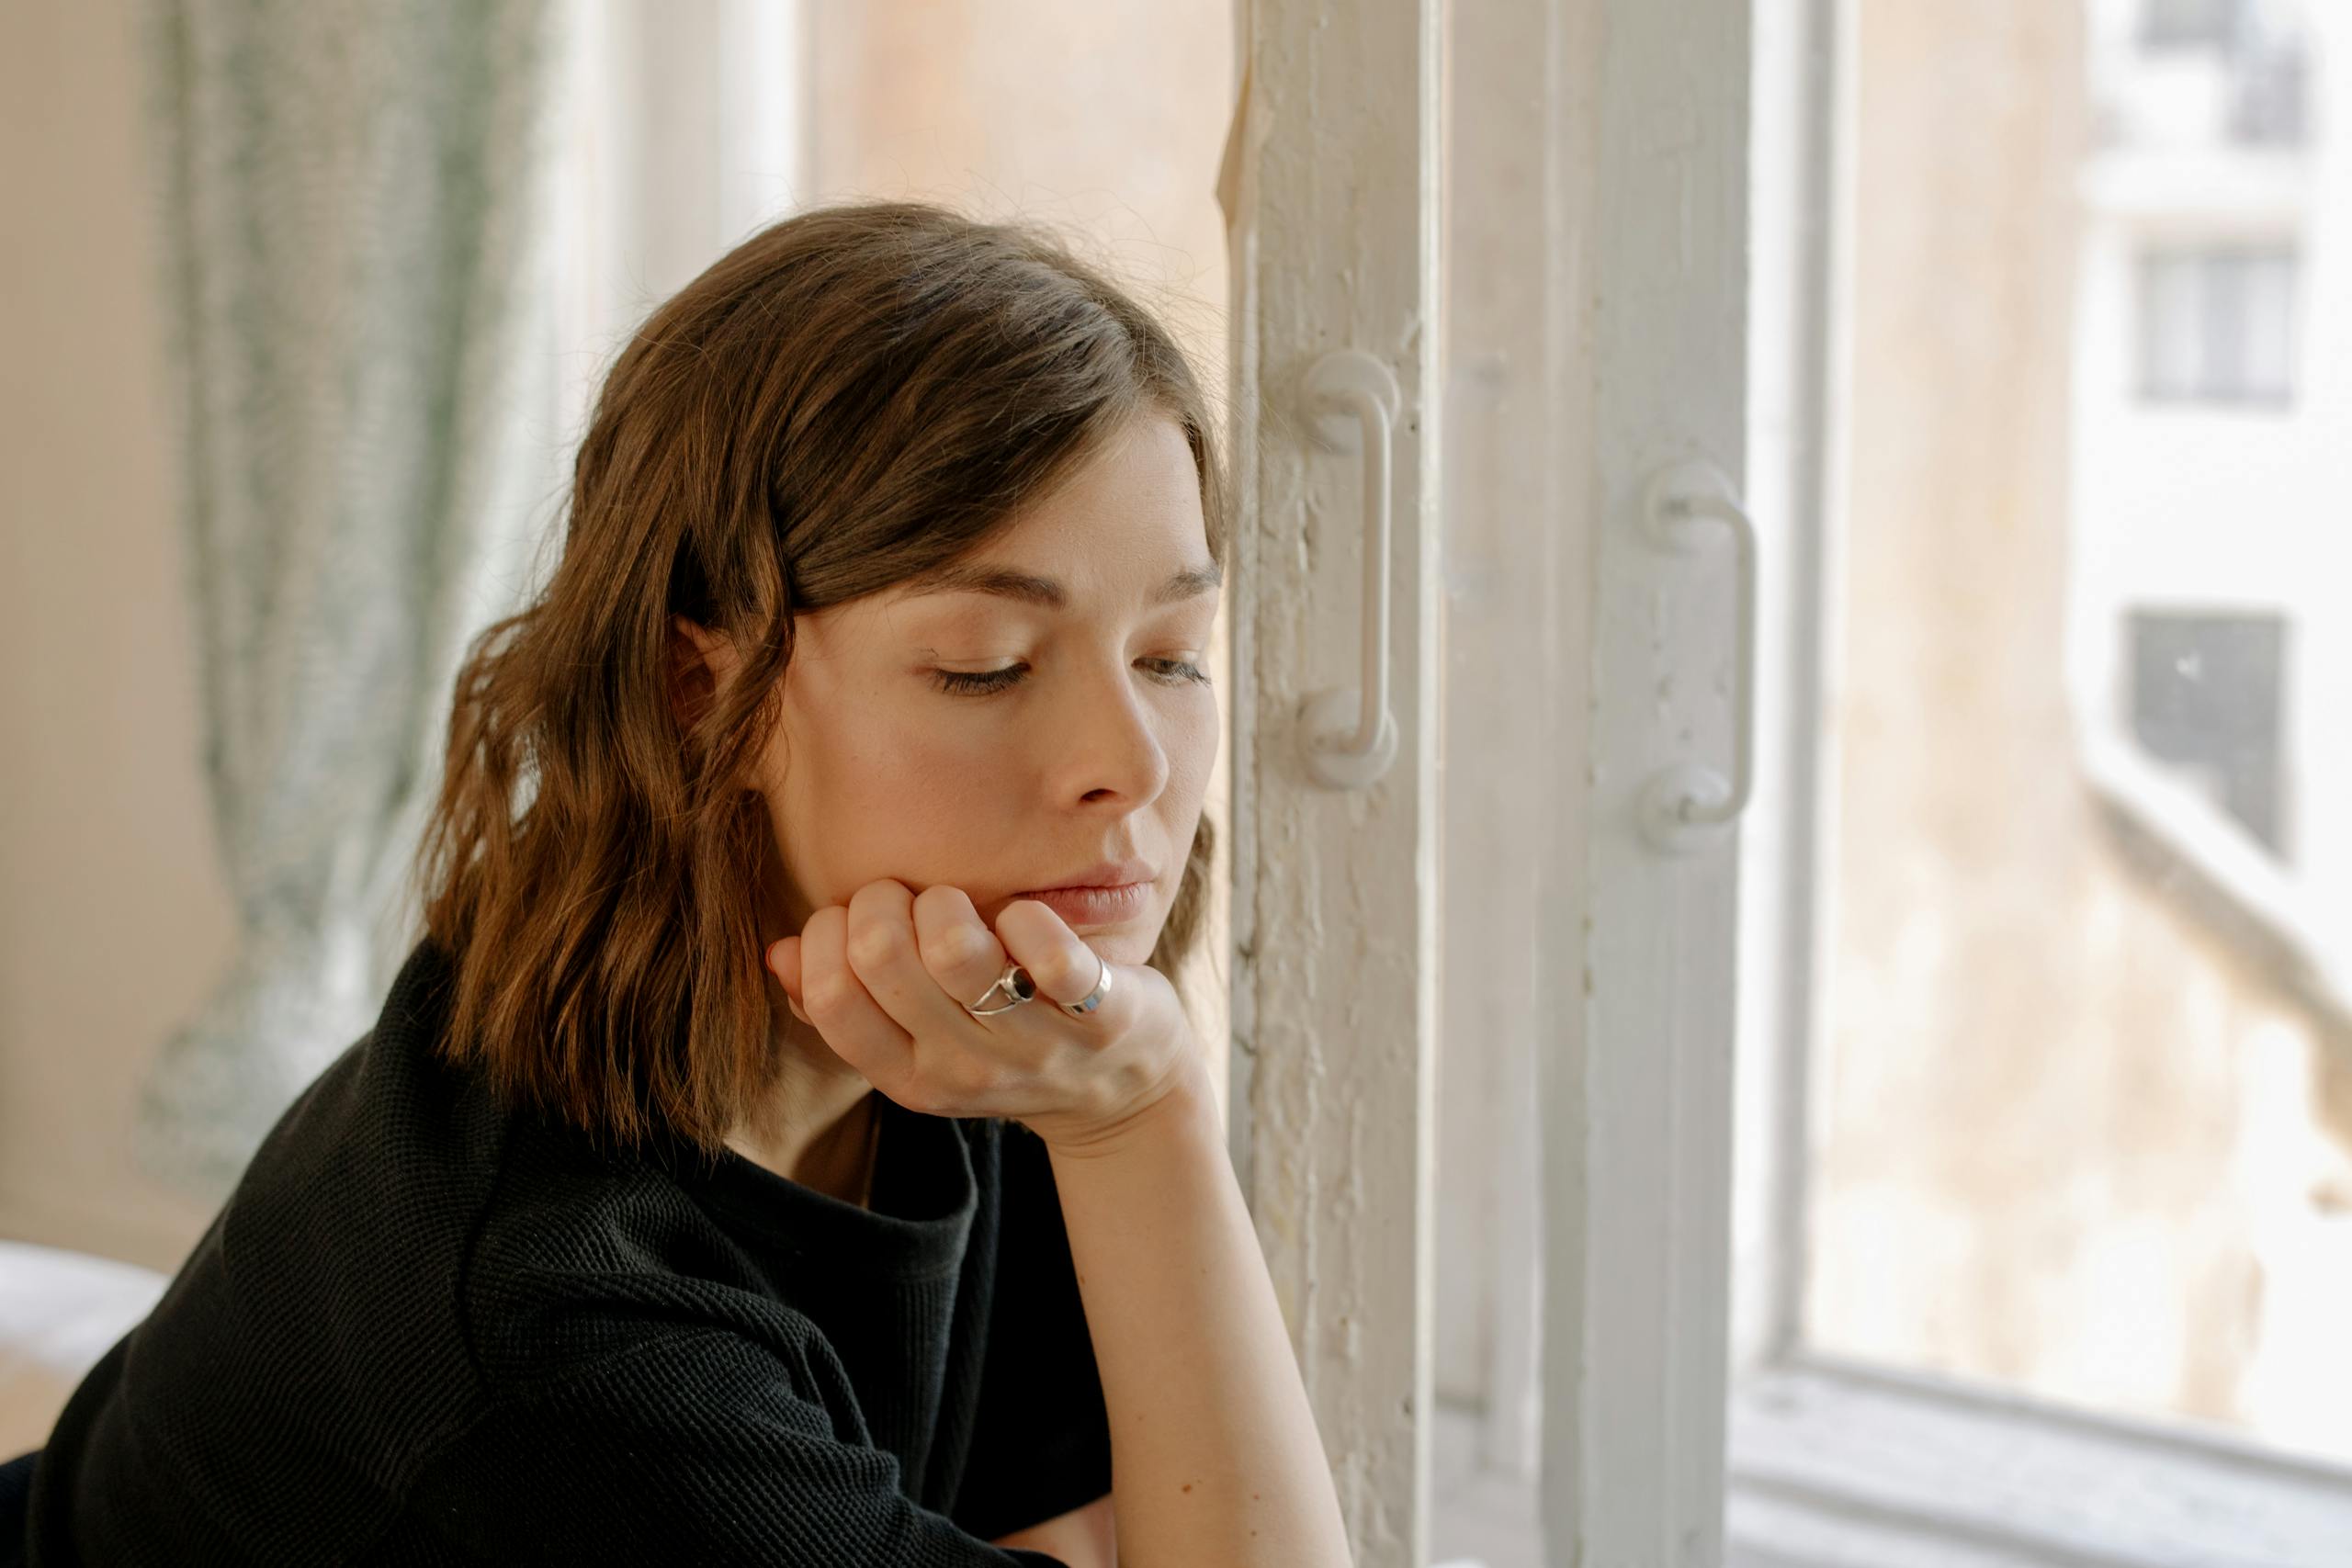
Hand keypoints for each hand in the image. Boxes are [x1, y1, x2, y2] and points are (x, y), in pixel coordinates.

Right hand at [766, 878, 1200, 1152]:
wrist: (1121, 1092)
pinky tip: (1023, 918)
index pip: (831, 1000)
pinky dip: (1028, 919)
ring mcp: (1030, 1046)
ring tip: (959, 905)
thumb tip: (779, 954)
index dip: (828, 935)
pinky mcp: (1096, 1015)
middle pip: (883, 958)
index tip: (856, 915)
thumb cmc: (1003, 1043)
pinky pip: (1050, 955)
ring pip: (957, 952)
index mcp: (907, 1077)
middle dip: (884, 900)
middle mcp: (961, 1070)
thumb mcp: (920, 1042)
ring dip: (947, 902)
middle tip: (911, 900)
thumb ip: (846, 1003)